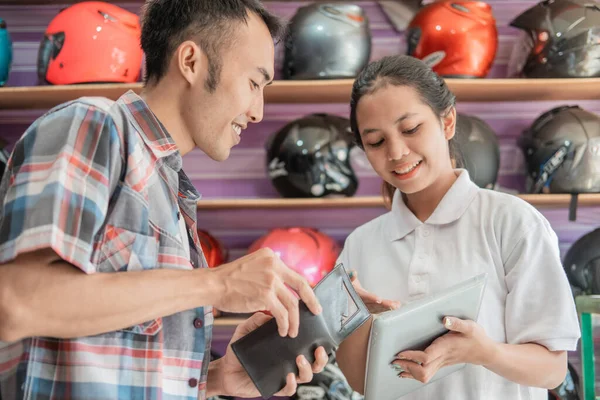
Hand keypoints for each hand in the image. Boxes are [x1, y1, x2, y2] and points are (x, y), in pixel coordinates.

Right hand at [210, 248, 321, 336]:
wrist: (213, 284)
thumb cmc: (229, 279)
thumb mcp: (253, 266)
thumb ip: (269, 272)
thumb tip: (284, 289)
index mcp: (271, 257)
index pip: (294, 274)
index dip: (305, 288)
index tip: (310, 298)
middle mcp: (274, 265)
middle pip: (301, 285)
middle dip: (311, 301)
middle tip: (316, 312)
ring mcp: (270, 280)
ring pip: (292, 303)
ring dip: (294, 320)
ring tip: (293, 331)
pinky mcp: (265, 295)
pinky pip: (281, 313)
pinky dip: (284, 324)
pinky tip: (282, 331)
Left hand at [214, 313, 329, 397]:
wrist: (225, 369)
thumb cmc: (239, 349)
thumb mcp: (245, 330)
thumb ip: (256, 320)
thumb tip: (271, 315)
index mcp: (287, 347)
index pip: (308, 344)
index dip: (318, 339)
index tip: (320, 331)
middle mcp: (289, 361)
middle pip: (315, 362)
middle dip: (321, 358)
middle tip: (318, 349)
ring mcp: (284, 374)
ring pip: (306, 376)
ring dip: (307, 368)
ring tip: (299, 359)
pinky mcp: (275, 387)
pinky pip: (289, 389)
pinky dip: (291, 384)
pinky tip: (288, 375)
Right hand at [349, 270, 400, 313]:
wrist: (345, 290)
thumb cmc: (347, 283)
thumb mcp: (347, 277)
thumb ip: (350, 275)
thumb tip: (354, 273)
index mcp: (356, 294)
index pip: (364, 296)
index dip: (371, 298)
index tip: (379, 300)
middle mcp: (360, 302)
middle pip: (372, 304)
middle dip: (383, 305)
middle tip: (394, 305)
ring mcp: (365, 306)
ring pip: (376, 308)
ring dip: (387, 308)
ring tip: (397, 305)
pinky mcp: (369, 308)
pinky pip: (378, 309)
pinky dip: (386, 308)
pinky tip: (395, 306)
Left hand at [391, 316, 497, 382]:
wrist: (486, 352)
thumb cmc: (477, 337)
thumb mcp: (470, 326)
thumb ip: (457, 323)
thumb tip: (445, 319)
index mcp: (446, 347)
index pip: (426, 357)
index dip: (412, 356)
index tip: (400, 353)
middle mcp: (443, 358)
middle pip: (422, 370)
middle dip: (407, 367)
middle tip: (394, 360)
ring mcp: (442, 363)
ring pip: (424, 375)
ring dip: (409, 372)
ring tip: (396, 365)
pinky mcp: (442, 364)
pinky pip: (427, 373)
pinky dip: (414, 374)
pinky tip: (406, 371)